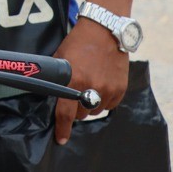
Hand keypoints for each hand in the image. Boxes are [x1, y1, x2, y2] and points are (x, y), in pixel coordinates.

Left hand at [52, 20, 129, 144]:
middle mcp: (92, 88)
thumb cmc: (77, 43)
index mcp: (74, 81)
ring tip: (87, 88)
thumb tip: (51, 95)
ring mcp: (109, 89)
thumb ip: (58, 80)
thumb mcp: (60, 59)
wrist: (104, 31)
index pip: (66, 113)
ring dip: (89, 105)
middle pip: (81, 114)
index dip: (62, 128)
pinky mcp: (121, 89)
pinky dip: (104, 101)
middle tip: (73, 97)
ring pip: (95, 111)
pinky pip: (110, 105)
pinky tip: (100, 87)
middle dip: (75, 110)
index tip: (61, 139)